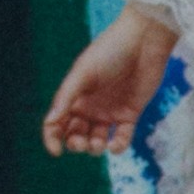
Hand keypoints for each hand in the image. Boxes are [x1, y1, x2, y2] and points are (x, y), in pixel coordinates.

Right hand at [43, 2, 175, 157]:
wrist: (142, 41)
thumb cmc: (109, 51)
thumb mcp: (83, 73)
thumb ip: (67, 97)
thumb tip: (50, 122)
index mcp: (73, 95)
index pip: (56, 122)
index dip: (52, 138)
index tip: (57, 151)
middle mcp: (89, 106)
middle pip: (75, 134)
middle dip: (76, 144)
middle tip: (82, 142)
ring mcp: (109, 111)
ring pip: (97, 140)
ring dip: (95, 148)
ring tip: (99, 144)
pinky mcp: (130, 114)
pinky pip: (122, 138)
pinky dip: (118, 146)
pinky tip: (115, 145)